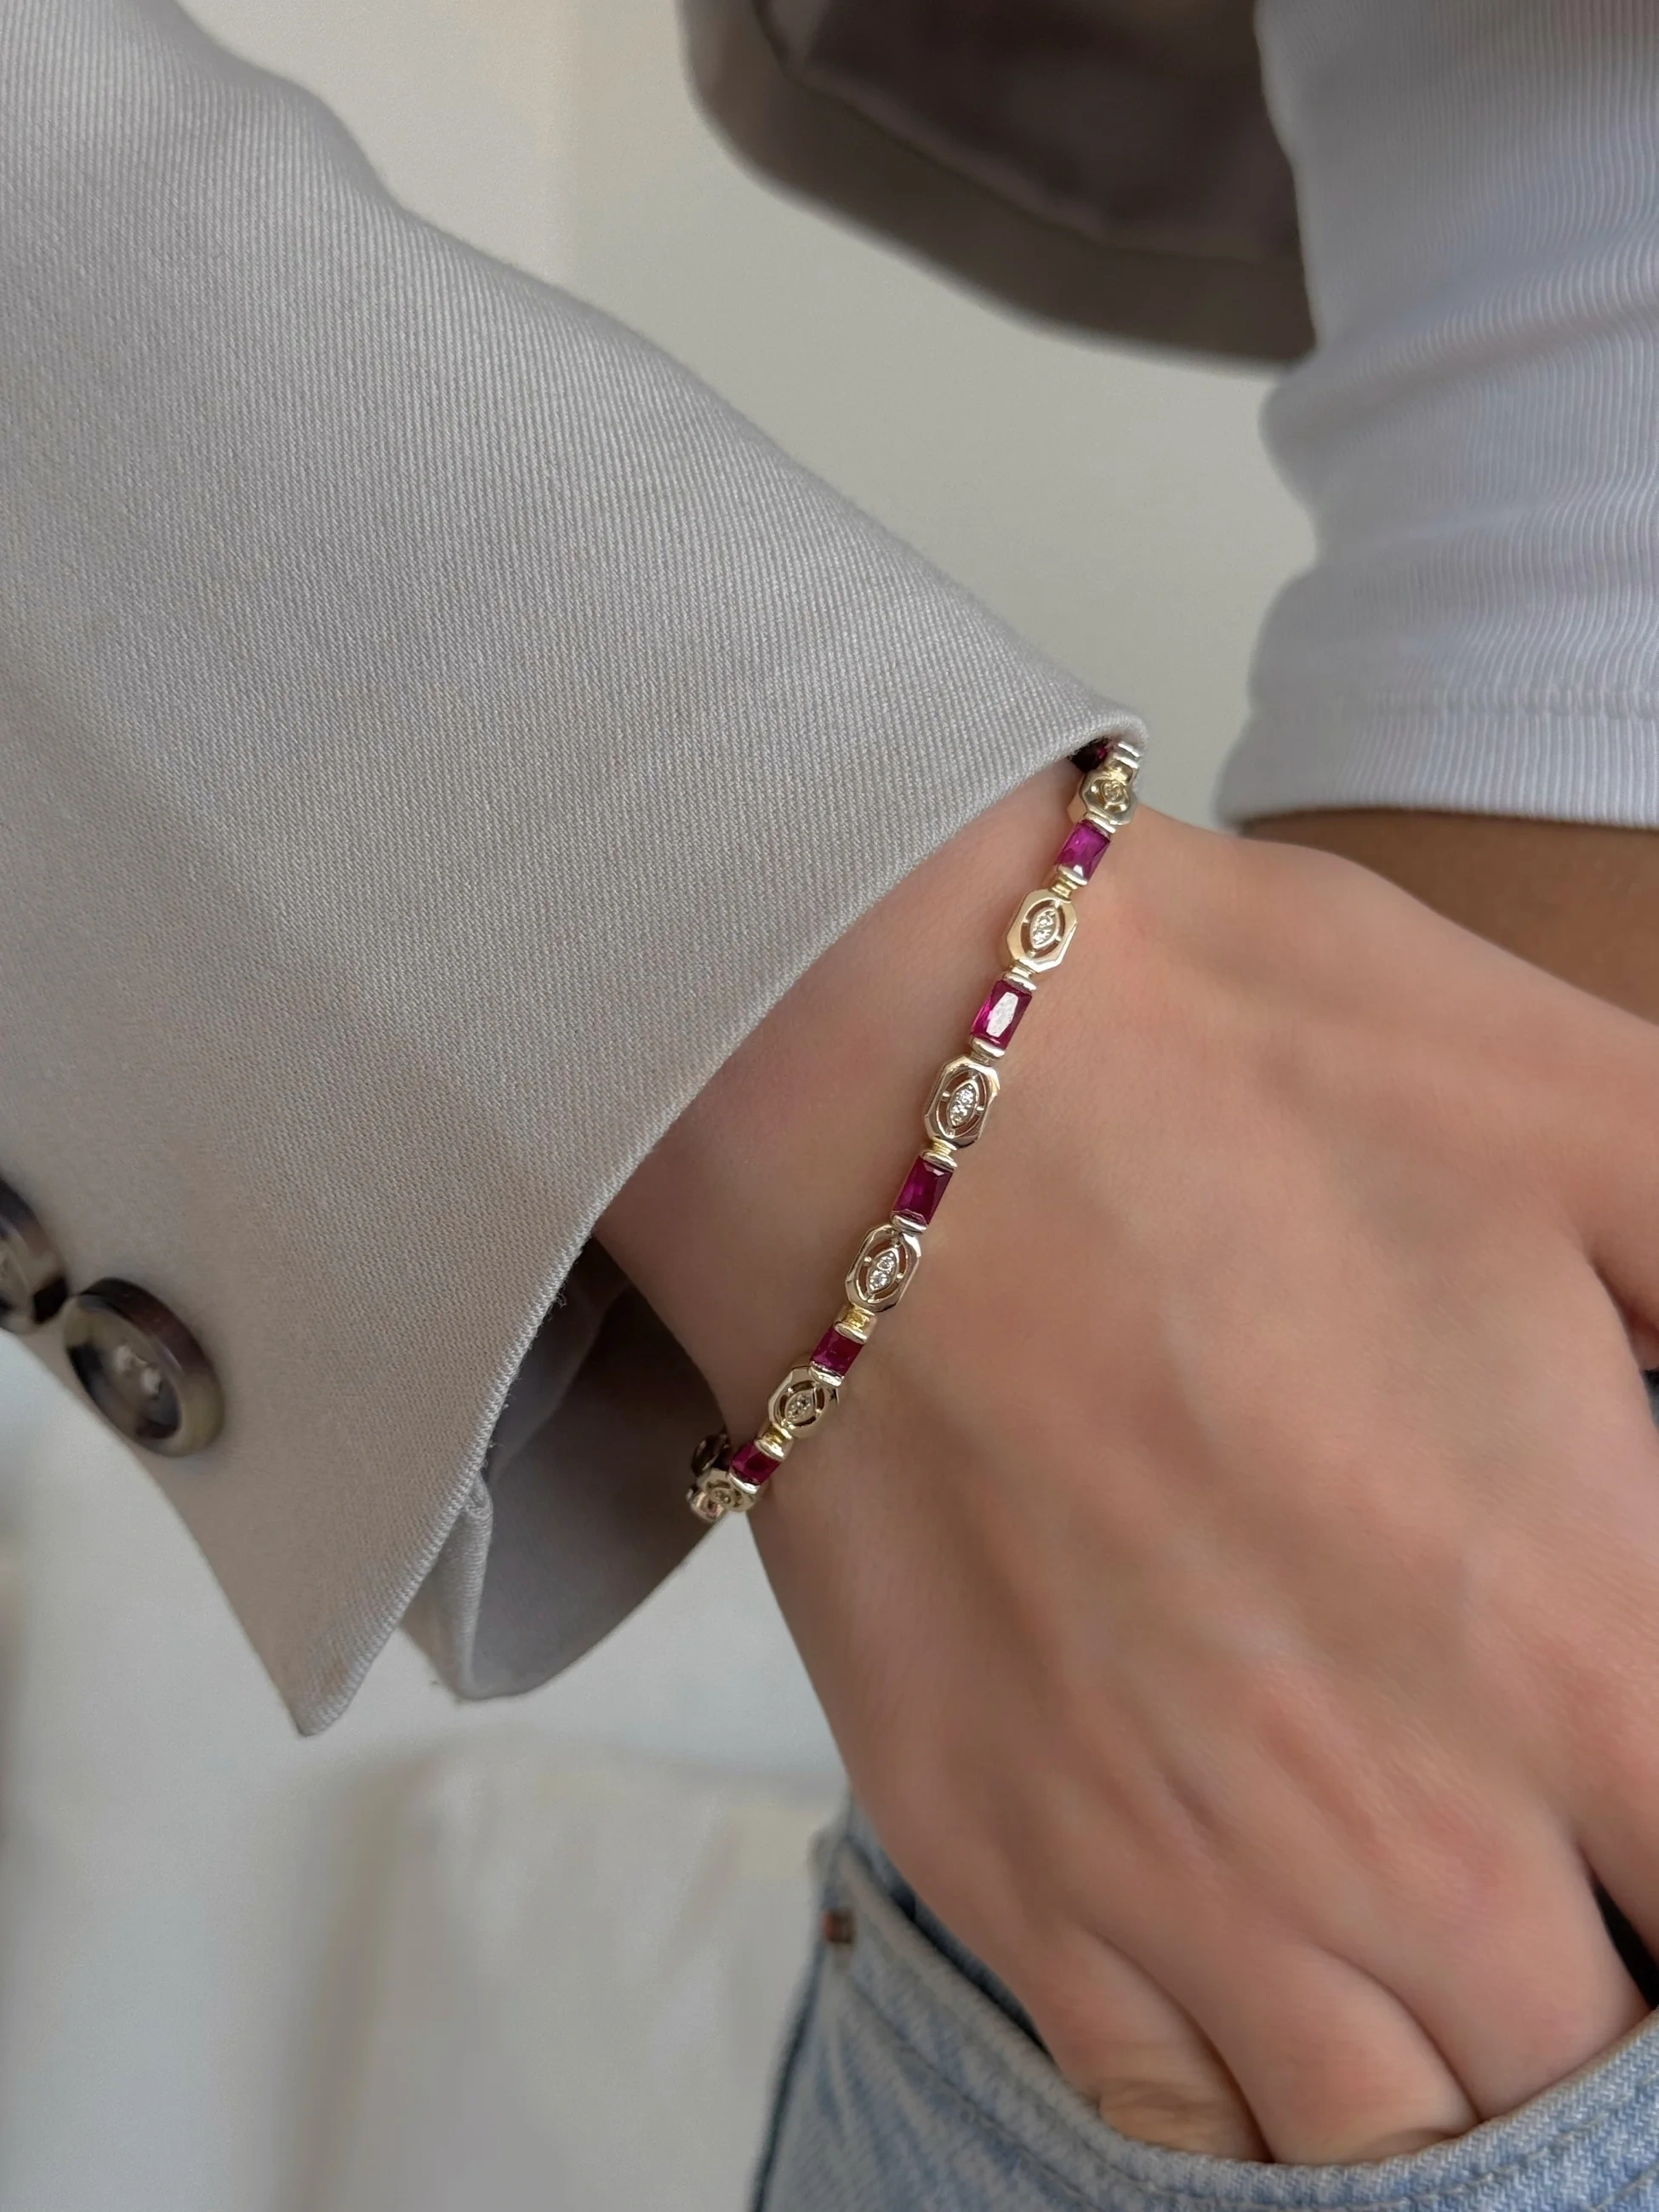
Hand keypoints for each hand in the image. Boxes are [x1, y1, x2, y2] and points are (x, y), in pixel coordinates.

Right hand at [600, 768, 1658, 2163]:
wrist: (879, 1072)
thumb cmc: (1226, 1059)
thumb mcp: (1598, 1114)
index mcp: (1577, 1629)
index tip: (1645, 1792)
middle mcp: (1391, 1808)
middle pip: (1588, 2067)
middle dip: (1611, 1979)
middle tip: (1571, 1863)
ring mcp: (1168, 1856)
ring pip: (1391, 2135)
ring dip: (1457, 2072)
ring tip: (1453, 1956)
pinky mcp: (991, 1842)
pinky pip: (1163, 2106)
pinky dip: (1254, 2103)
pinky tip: (1272, 1983)